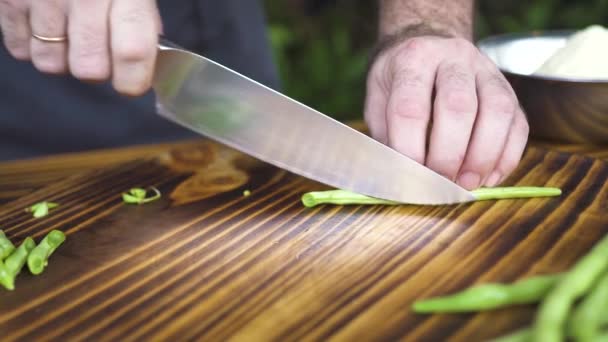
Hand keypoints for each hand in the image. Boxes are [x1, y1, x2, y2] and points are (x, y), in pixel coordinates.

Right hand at [0, 0, 161, 95]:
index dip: (133, 80)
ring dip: (61, 58)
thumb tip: (141, 58)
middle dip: (96, 69)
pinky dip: (31, 44)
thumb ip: (140, 15)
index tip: (131, 84)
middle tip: (97, 50)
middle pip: (89, 69)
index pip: (132, 52)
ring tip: (67, 33)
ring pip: (51, 64)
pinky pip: (18, 49)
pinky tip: (42, 23)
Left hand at [365, 35, 528, 189]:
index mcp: (412, 59)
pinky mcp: (510, 89)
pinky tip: (489, 177)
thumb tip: (397, 178)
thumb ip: (386, 135)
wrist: (430, 44)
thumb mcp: (378, 100)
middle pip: (458, 106)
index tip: (410, 179)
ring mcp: (486, 70)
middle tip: (441, 184)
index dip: (410, 149)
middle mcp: (452, 58)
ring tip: (467, 184)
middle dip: (449, 155)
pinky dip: (507, 156)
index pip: (410, 108)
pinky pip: (518, 123)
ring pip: (497, 111)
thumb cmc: (399, 82)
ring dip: (483, 156)